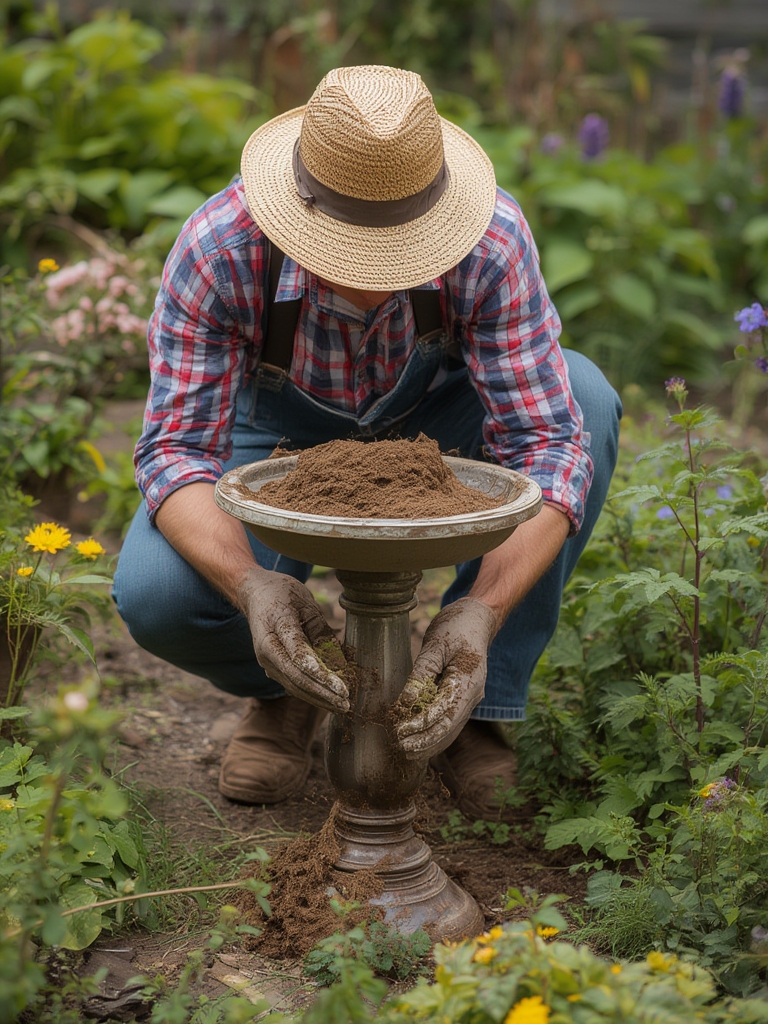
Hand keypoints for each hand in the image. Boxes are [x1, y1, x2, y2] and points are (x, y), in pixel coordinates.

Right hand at [237, 567, 348, 713]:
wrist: (255, 593)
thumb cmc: (283, 594)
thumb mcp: (306, 604)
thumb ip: (321, 632)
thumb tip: (339, 663)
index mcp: (276, 628)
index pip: (299, 658)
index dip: (322, 676)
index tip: (342, 688)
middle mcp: (266, 649)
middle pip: (295, 678)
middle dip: (322, 694)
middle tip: (346, 704)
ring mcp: (267, 661)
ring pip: (293, 686)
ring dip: (318, 698)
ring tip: (341, 706)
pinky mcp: (272, 666)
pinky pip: (291, 683)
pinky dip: (310, 692)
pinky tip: (328, 698)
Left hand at [394, 597, 497, 759]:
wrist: (476, 619)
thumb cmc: (456, 627)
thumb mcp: (436, 645)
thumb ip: (422, 673)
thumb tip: (407, 702)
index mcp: (469, 681)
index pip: (445, 713)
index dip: (422, 726)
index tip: (400, 732)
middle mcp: (473, 694)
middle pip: (449, 727)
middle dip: (424, 741)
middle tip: (399, 747)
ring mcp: (471, 697)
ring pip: (451, 728)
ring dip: (430, 742)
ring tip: (406, 751)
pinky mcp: (463, 697)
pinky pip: (451, 721)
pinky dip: (436, 733)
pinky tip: (420, 741)